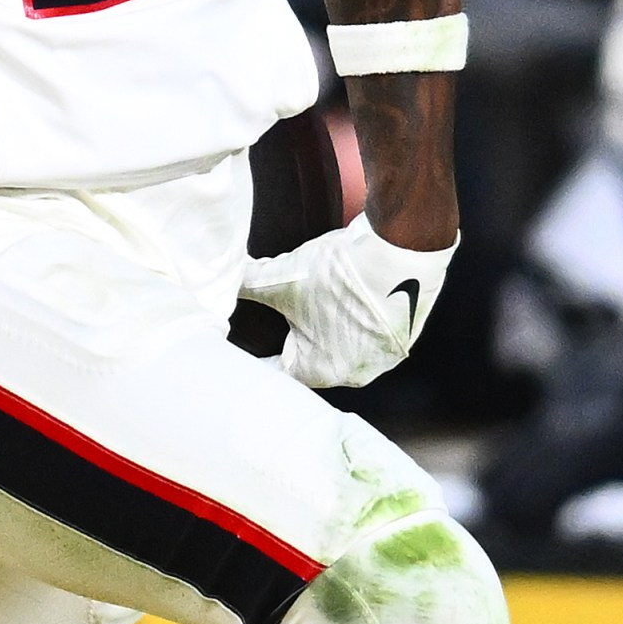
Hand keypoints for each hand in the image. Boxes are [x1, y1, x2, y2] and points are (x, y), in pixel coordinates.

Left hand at [240, 219, 456, 391]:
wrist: (401, 250)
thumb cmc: (340, 275)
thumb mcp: (282, 279)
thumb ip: (248, 286)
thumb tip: (219, 282)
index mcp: (321, 372)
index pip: (280, 372)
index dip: (262, 353)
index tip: (255, 341)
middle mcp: (356, 373)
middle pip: (312, 358)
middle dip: (297, 336)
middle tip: (287, 311)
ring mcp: (384, 356)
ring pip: (342, 344)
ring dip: (328, 326)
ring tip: (320, 298)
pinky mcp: (403, 334)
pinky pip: (369, 330)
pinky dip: (356, 315)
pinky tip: (348, 293)